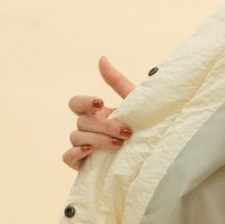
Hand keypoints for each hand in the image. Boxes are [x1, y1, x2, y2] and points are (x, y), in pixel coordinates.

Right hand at [62, 55, 136, 170]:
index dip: (85, 101)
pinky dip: (76, 153)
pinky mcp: (84, 165)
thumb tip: (102, 58)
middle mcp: (89, 130)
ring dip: (96, 139)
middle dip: (104, 126)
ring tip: (118, 145)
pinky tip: (91, 151)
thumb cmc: (147, 129)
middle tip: (126, 133)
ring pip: (75, 137)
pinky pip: (68, 157)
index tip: (101, 102)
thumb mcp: (136, 105)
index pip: (76, 104)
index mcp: (97, 115)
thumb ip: (117, 82)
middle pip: (81, 122)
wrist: (157, 158)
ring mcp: (85, 148)